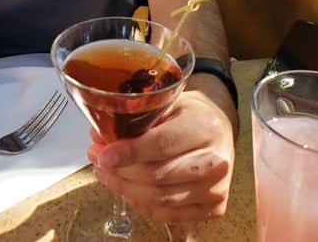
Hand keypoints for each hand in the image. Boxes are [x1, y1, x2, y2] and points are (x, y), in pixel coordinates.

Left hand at [87, 88, 234, 224]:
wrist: (221, 128)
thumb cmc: (191, 113)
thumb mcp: (170, 102)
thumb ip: (140, 119)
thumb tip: (100, 136)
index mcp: (205, 126)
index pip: (163, 144)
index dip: (129, 152)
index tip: (103, 155)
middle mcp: (216, 161)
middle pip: (158, 175)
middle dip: (120, 170)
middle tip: (96, 159)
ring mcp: (217, 188)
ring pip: (161, 199)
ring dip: (126, 188)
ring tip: (105, 173)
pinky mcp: (215, 208)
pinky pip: (170, 215)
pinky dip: (143, 204)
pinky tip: (126, 189)